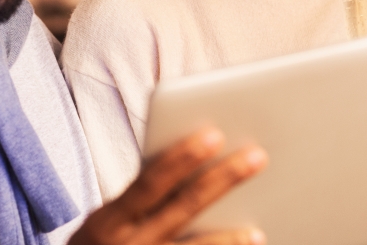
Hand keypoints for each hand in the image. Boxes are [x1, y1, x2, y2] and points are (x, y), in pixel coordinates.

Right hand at [68, 128, 267, 244]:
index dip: (182, 157)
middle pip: (184, 207)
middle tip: (258, 157)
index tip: (215, 134)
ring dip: (229, 240)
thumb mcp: (112, 217)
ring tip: (257, 232)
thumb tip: (200, 153)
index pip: (150, 181)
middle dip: (223, 180)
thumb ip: (145, 193)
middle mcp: (127, 242)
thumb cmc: (108, 242)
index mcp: (110, 218)